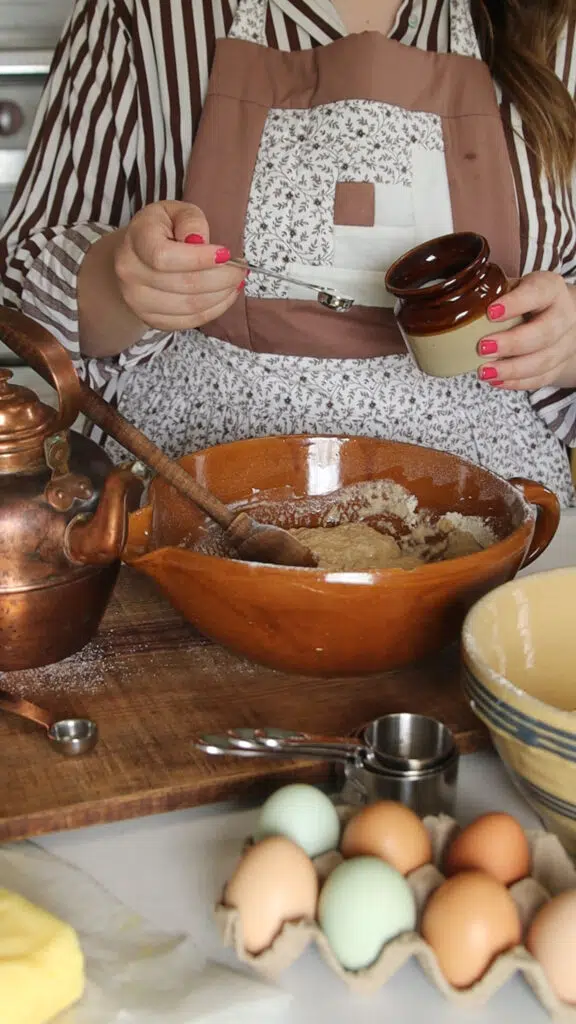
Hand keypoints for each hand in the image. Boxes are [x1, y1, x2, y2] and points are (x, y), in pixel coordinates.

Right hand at [113, 200, 245, 330]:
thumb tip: (201, 242)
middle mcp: (131, 273)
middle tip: (241, 270)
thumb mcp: (175, 212)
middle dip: (221, 278)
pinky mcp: (151, 319)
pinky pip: (189, 321)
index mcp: (136, 240)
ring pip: (190, 306)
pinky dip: (214, 310)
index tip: (226, 254)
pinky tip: (225, 296)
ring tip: (235, 282)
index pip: (165, 257)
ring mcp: (138, 301)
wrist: (136, 257)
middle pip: (184, 285)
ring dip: (221, 296)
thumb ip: (191, 221)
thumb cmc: (161, 230)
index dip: (200, 259)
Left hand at [476, 271, 575, 389]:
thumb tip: (458, 305)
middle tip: (483, 348)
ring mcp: (564, 342)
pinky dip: (517, 382)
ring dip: (512, 369)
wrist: (556, 315)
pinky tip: (496, 381)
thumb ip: (493, 293)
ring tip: (484, 372)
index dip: (516, 304)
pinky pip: (542, 378)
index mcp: (550, 289)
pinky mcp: (559, 365)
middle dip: (513, 343)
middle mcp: (562, 315)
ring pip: (544, 360)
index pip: (538, 293)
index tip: (490, 312)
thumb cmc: (526, 299)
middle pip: (545, 333)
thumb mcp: (512, 287)